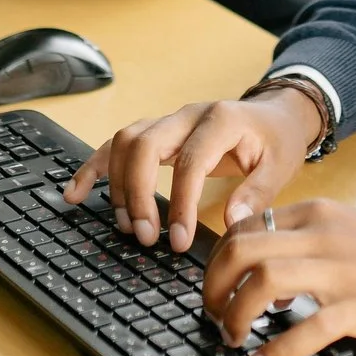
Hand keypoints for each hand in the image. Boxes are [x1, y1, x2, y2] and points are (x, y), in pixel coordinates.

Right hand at [63, 92, 323, 253]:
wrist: (276, 114)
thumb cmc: (277, 140)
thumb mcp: (280, 166)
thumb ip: (257, 194)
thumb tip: (232, 223)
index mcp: (220, 120)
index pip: (189, 162)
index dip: (180, 204)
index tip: (179, 241)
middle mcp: (188, 115)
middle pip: (144, 145)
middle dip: (137, 194)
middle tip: (146, 237)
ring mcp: (168, 121)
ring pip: (125, 142)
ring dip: (118, 185)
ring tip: (127, 226)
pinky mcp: (157, 132)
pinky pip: (117, 145)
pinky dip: (94, 167)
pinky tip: (75, 192)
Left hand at [202, 201, 355, 355]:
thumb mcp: (345, 230)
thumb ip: (302, 242)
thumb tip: (258, 276)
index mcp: (316, 214)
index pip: (245, 227)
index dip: (217, 261)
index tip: (213, 288)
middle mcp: (322, 235)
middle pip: (243, 248)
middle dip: (214, 285)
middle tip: (211, 313)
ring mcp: (341, 270)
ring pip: (264, 281)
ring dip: (235, 314)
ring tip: (232, 337)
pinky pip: (306, 328)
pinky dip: (275, 351)